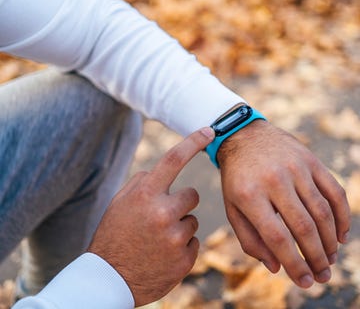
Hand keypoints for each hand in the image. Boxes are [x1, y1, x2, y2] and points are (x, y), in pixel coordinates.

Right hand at [88, 127, 214, 305]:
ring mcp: (175, 238)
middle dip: (181, 202)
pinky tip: (163, 254)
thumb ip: (143, 182)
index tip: (210, 130)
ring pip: (192, 221)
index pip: (173, 159)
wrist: (110, 278)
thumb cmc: (115, 233)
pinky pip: (193, 242)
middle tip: (163, 215)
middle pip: (191, 195)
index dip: (193, 141)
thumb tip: (165, 170)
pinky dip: (182, 246)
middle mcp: (162, 213)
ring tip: (157, 239)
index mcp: (145, 194)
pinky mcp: (184, 260)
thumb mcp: (120, 202)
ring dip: (180, 226)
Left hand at [217, 120, 350, 287]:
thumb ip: (250, 239)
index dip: (294, 264)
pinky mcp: (310, 160)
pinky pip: (334, 191)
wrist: (244, 136)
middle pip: (303, 227)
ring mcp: (294, 167)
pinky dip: (342, 216)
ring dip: (330, 241)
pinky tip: (342, 235)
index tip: (304, 282)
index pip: (277, 237)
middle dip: (317, 258)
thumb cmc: (237, 177)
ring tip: (330, 259)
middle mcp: (273, 180)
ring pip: (321, 212)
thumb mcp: (232, 207)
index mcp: (249, 194)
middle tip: (322, 276)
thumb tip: (276, 267)